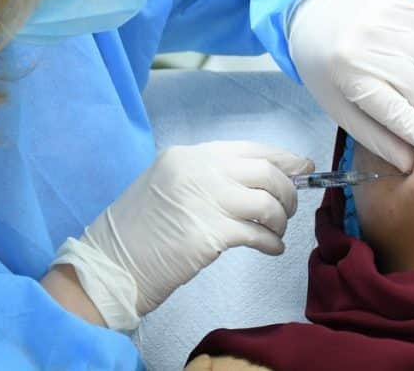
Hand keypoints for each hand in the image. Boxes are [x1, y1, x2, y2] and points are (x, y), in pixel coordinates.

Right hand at [53, 141, 311, 328]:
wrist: (110, 264)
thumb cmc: (139, 230)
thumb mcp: (168, 184)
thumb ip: (209, 176)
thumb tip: (261, 180)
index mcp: (189, 154)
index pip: (250, 148)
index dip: (283, 158)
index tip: (303, 167)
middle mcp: (200, 170)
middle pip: (266, 171)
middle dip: (288, 190)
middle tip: (289, 209)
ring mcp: (206, 201)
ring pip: (268, 202)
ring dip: (280, 218)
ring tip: (276, 231)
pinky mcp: (211, 235)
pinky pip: (258, 235)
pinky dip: (272, 242)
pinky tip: (272, 249)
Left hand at [288, 0, 413, 171]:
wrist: (318, 15)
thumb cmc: (331, 69)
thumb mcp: (342, 107)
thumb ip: (376, 136)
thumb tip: (410, 162)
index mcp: (348, 75)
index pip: (395, 113)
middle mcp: (365, 41)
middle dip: (408, 92)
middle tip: (385, 82)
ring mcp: (383, 12)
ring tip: (387, 58)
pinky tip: (394, 37)